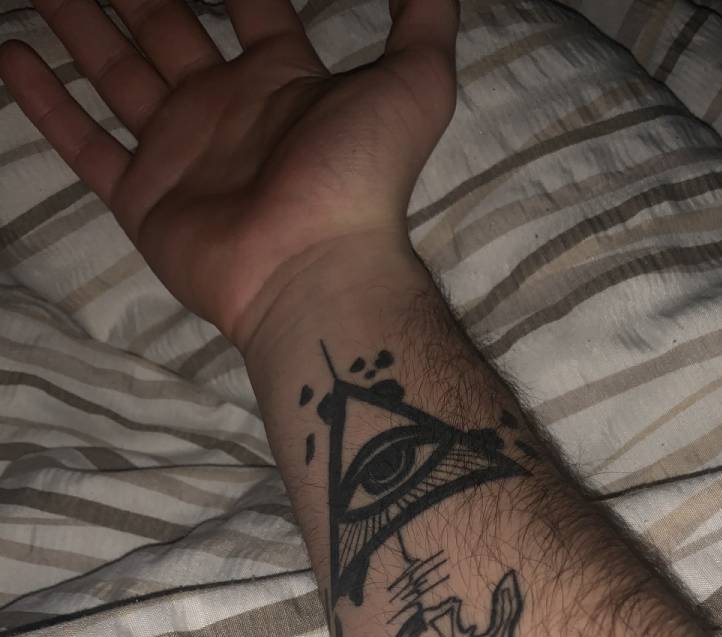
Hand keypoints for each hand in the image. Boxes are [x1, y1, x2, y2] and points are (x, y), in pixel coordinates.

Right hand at [0, 0, 458, 351]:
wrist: (315, 268)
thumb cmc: (360, 175)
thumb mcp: (415, 83)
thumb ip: (423, 21)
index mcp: (281, 78)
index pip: (245, 4)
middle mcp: (224, 108)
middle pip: (166, 28)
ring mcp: (179, 154)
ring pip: (116, 72)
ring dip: (80, 27)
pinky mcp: (142, 198)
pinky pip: (84, 143)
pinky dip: (47, 103)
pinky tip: (12, 54)